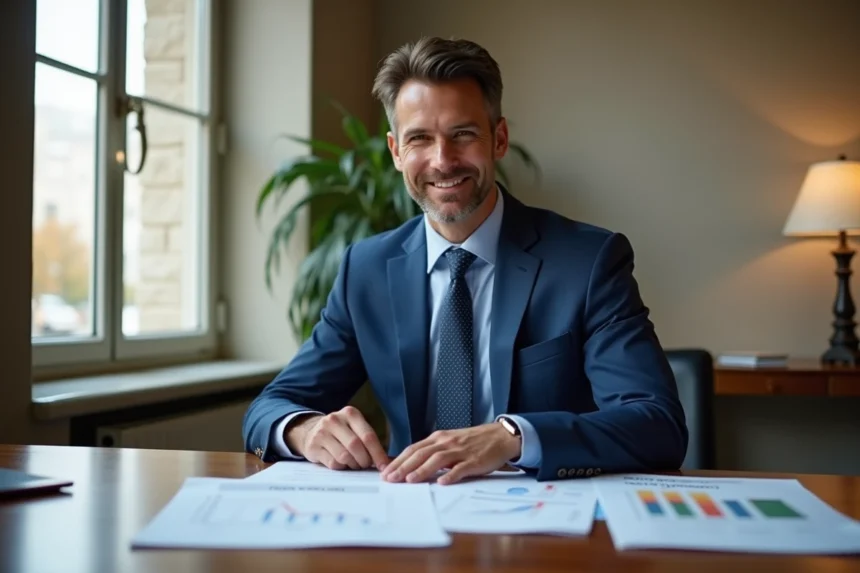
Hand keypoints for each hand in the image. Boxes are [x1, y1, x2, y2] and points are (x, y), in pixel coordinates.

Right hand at [285, 406, 389, 470]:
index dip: (377, 453)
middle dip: (364, 460)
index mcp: (350, 414)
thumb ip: (369, 441)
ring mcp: (322, 432)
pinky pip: (333, 463)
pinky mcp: (313, 446)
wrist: (311, 431)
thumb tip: (389, 461)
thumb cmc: (341, 433)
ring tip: (354, 464)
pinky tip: (342, 463)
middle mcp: (335, 420)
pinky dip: (341, 467)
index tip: (384, 466)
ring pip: (344, 456)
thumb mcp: (354, 429)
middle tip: (366, 465)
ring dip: (353, 465)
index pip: (368, 435)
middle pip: (356, 446)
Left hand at [381, 423, 520, 485]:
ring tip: (410, 480)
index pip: (413, 449)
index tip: (385, 472)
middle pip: (421, 453)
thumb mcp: (449, 442)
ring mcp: (460, 451)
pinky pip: (462, 468)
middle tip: (391, 479)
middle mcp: (446, 442)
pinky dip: (451, 474)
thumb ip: (432, 452)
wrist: (499, 436)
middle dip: (404, 466)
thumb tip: (411, 466)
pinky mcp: (475, 460)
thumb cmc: (472, 442)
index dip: (398, 460)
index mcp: (438, 438)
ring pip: (438, 459)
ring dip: (422, 470)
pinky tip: (443, 482)